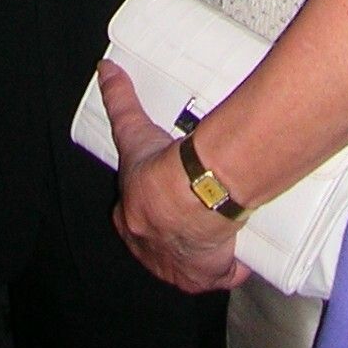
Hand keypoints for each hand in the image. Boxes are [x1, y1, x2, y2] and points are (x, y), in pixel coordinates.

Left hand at [99, 61, 249, 295]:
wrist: (194, 196)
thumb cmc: (160, 172)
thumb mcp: (133, 131)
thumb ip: (120, 101)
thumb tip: (107, 74)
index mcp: (132, 222)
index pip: (133, 217)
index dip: (145, 206)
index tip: (161, 193)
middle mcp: (154, 250)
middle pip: (163, 241)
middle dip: (173, 229)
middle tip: (194, 206)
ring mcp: (182, 265)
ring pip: (191, 260)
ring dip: (201, 248)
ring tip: (216, 224)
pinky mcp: (210, 272)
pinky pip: (223, 273)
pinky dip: (232, 266)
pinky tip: (240, 253)